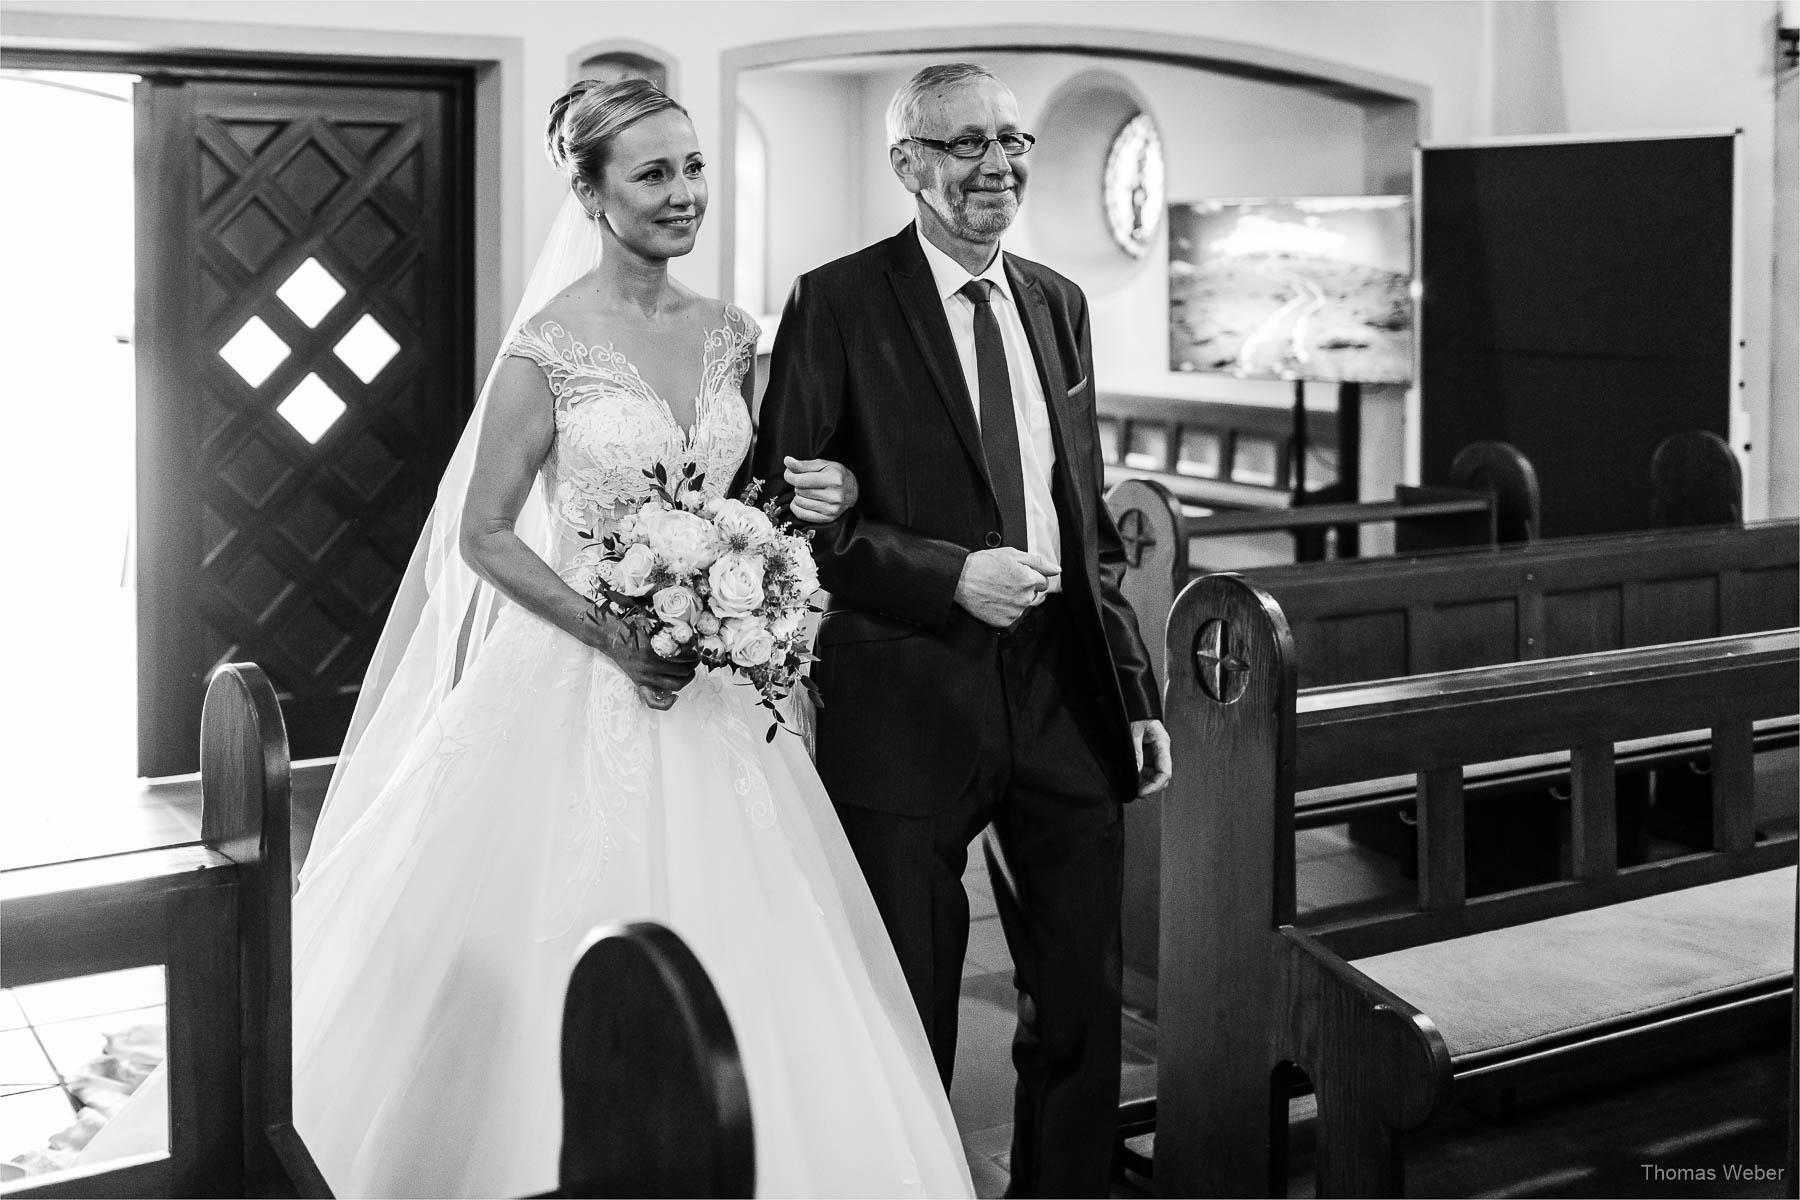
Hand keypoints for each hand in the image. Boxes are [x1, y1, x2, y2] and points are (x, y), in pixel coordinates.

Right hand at [576, 607, 696, 707]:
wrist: (610, 637)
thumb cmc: (631, 628)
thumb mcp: (651, 625)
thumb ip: (667, 630)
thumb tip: (690, 634)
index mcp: (653, 650)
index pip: (683, 656)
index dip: (694, 653)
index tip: (698, 648)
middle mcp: (649, 666)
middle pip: (682, 671)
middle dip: (693, 665)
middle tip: (697, 658)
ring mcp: (644, 677)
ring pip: (674, 685)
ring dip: (687, 679)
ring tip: (691, 671)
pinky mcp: (639, 684)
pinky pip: (653, 701)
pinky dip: (666, 703)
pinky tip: (675, 697)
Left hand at [784, 456, 858, 523]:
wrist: (853, 490)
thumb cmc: (835, 475)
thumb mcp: (822, 465)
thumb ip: (803, 464)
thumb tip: (787, 461)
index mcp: (833, 479)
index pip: (800, 480)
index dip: (790, 476)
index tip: (789, 473)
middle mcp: (834, 496)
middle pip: (799, 491)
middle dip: (798, 485)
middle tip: (806, 483)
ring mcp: (831, 509)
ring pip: (799, 502)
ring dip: (799, 496)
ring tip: (808, 492)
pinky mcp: (828, 519)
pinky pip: (801, 514)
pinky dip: (797, 507)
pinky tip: (803, 501)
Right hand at [953, 548, 1059, 627]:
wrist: (960, 580)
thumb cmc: (983, 564)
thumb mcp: (1012, 554)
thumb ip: (1038, 561)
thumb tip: (1056, 569)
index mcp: (1029, 580)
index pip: (1044, 582)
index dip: (1032, 576)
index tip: (1019, 574)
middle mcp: (1025, 597)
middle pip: (1035, 595)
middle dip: (1026, 588)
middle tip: (1006, 580)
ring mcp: (1015, 611)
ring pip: (1024, 606)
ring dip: (1016, 599)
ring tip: (999, 589)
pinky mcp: (1004, 621)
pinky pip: (1012, 616)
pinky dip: (1006, 610)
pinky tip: (995, 599)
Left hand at [1131, 719, 1171, 796]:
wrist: (1130, 702)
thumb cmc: (1135, 712)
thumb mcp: (1133, 730)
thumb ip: (1136, 752)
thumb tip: (1137, 771)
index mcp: (1162, 743)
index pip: (1165, 772)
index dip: (1155, 786)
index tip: (1142, 792)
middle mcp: (1159, 750)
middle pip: (1160, 777)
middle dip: (1149, 787)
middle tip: (1134, 792)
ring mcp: (1152, 752)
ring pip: (1152, 776)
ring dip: (1142, 783)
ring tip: (1130, 787)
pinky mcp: (1144, 753)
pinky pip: (1144, 770)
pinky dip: (1138, 777)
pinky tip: (1130, 779)